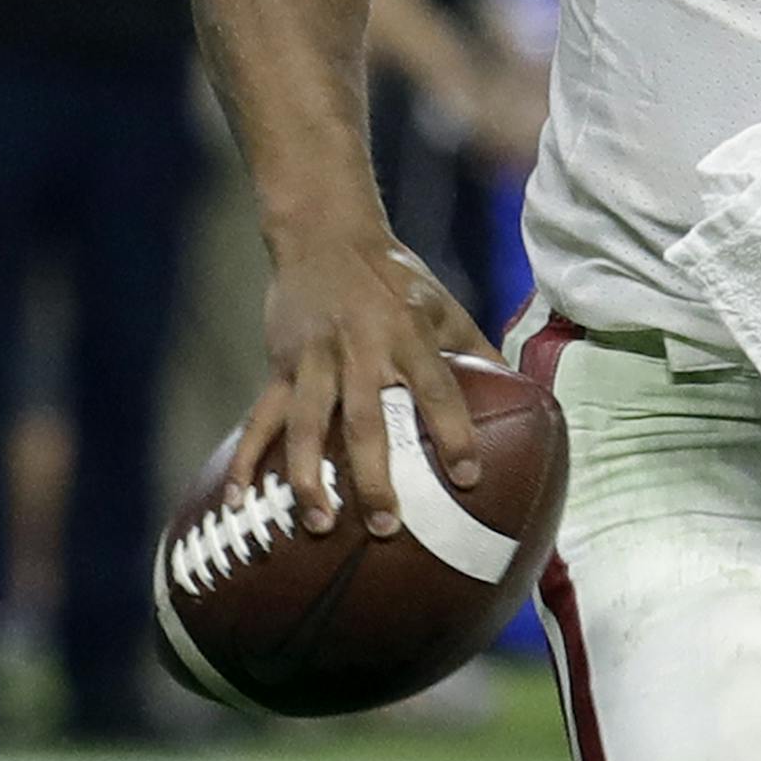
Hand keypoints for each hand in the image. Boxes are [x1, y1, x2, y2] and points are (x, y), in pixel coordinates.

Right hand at [225, 226, 499, 539]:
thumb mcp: (442, 303)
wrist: (326, 234)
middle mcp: (362, 349)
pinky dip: (246, 460)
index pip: (437, 388)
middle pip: (367, 420)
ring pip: (308, 426)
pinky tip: (239, 501)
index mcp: (409, 333)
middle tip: (386, 525)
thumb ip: (476, 347)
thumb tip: (521, 388)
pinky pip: (260, 419)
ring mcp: (316, 359)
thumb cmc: (394, 276)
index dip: (453, 432)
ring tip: (319, 524)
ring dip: (311, 477)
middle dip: (375, 476)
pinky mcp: (281, 366)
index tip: (467, 478)